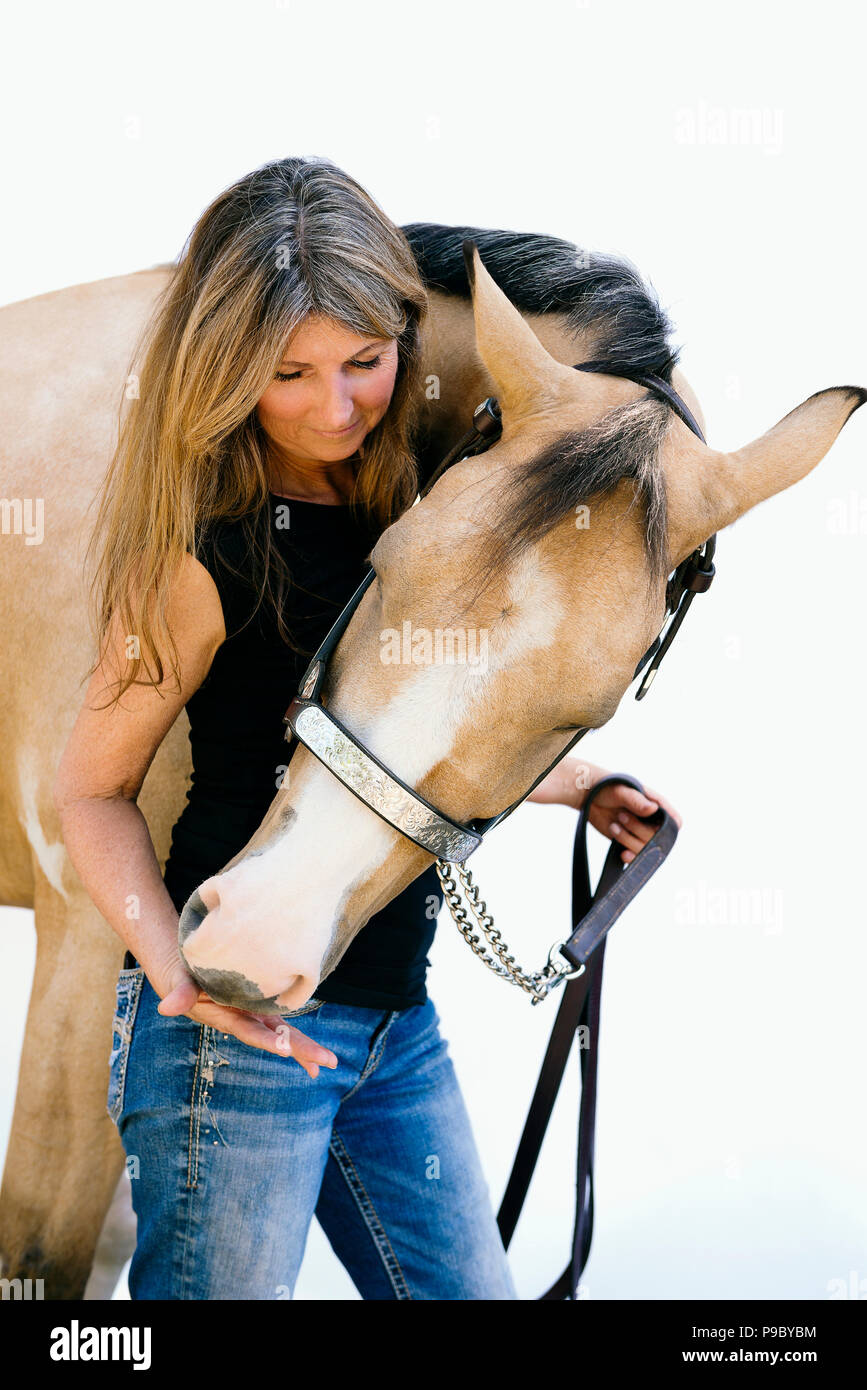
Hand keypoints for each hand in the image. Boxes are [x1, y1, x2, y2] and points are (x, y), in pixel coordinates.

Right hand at [149, 952, 337, 1079]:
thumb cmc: (182, 975)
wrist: (182, 972)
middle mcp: (243, 1019)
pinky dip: (293, 1035)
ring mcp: (252, 1014)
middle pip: (276, 1036)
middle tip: (327, 1063)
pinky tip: (310, 1053)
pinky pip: (280, 1021)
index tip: (286, 1049)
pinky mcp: (257, 1005)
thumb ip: (180, 994)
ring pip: (283, 1032)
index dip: (268, 1040)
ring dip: (303, 1047)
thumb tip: (166, 1008)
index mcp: (228, 1017)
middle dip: (301, 1050)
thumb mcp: (180, 983)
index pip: (251, 1031)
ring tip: (326, 1064)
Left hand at [586, 779, 682, 862]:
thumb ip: (636, 800)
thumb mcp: (620, 791)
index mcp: (655, 804)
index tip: (655, 828)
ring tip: (614, 827)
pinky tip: (622, 854)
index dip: (670, 829)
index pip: (674, 821)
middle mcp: (650, 821)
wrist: (586, 796)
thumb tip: (653, 809)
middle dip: (639, 830)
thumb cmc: (606, 786)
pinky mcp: (627, 842)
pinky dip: (630, 857)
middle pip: (658, 838)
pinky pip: (635, 856)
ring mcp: (639, 833)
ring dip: (630, 841)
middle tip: (621, 816)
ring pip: (645, 849)